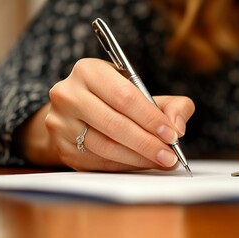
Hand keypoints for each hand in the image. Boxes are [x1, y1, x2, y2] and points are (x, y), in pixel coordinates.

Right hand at [23, 58, 193, 170]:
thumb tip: (177, 127)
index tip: (172, 135)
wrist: (78, 112)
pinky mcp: (61, 147)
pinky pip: (98, 162)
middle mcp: (68, 94)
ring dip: (138, 158)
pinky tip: (142, 164)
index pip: (124, 97)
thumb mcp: (144, 92)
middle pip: (114, 124)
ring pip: (106, 147)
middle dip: (147, 143)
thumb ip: (172, 105)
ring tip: (161, 161)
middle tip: (170, 155)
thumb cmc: (117, 100)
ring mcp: (61, 122)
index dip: (151, 118)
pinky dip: (125, 166)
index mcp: (89, 71)